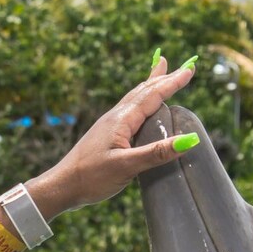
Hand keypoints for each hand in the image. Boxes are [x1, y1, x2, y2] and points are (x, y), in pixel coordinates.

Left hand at [26, 55, 197, 219]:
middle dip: (163, 78)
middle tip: (181, 66)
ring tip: (160, 73)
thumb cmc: (91, 177)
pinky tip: (140, 109)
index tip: (190, 69)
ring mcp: (110, 126)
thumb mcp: (127, 166)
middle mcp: (116, 118)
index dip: (172, 83)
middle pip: (143, 92)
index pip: (152, 95)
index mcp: (122, 120)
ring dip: (151, 86)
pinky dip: (141, 102)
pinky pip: (129, 111)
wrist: (62, 186)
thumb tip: (190, 139)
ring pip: (135, 99)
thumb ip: (157, 153)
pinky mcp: (107, 136)